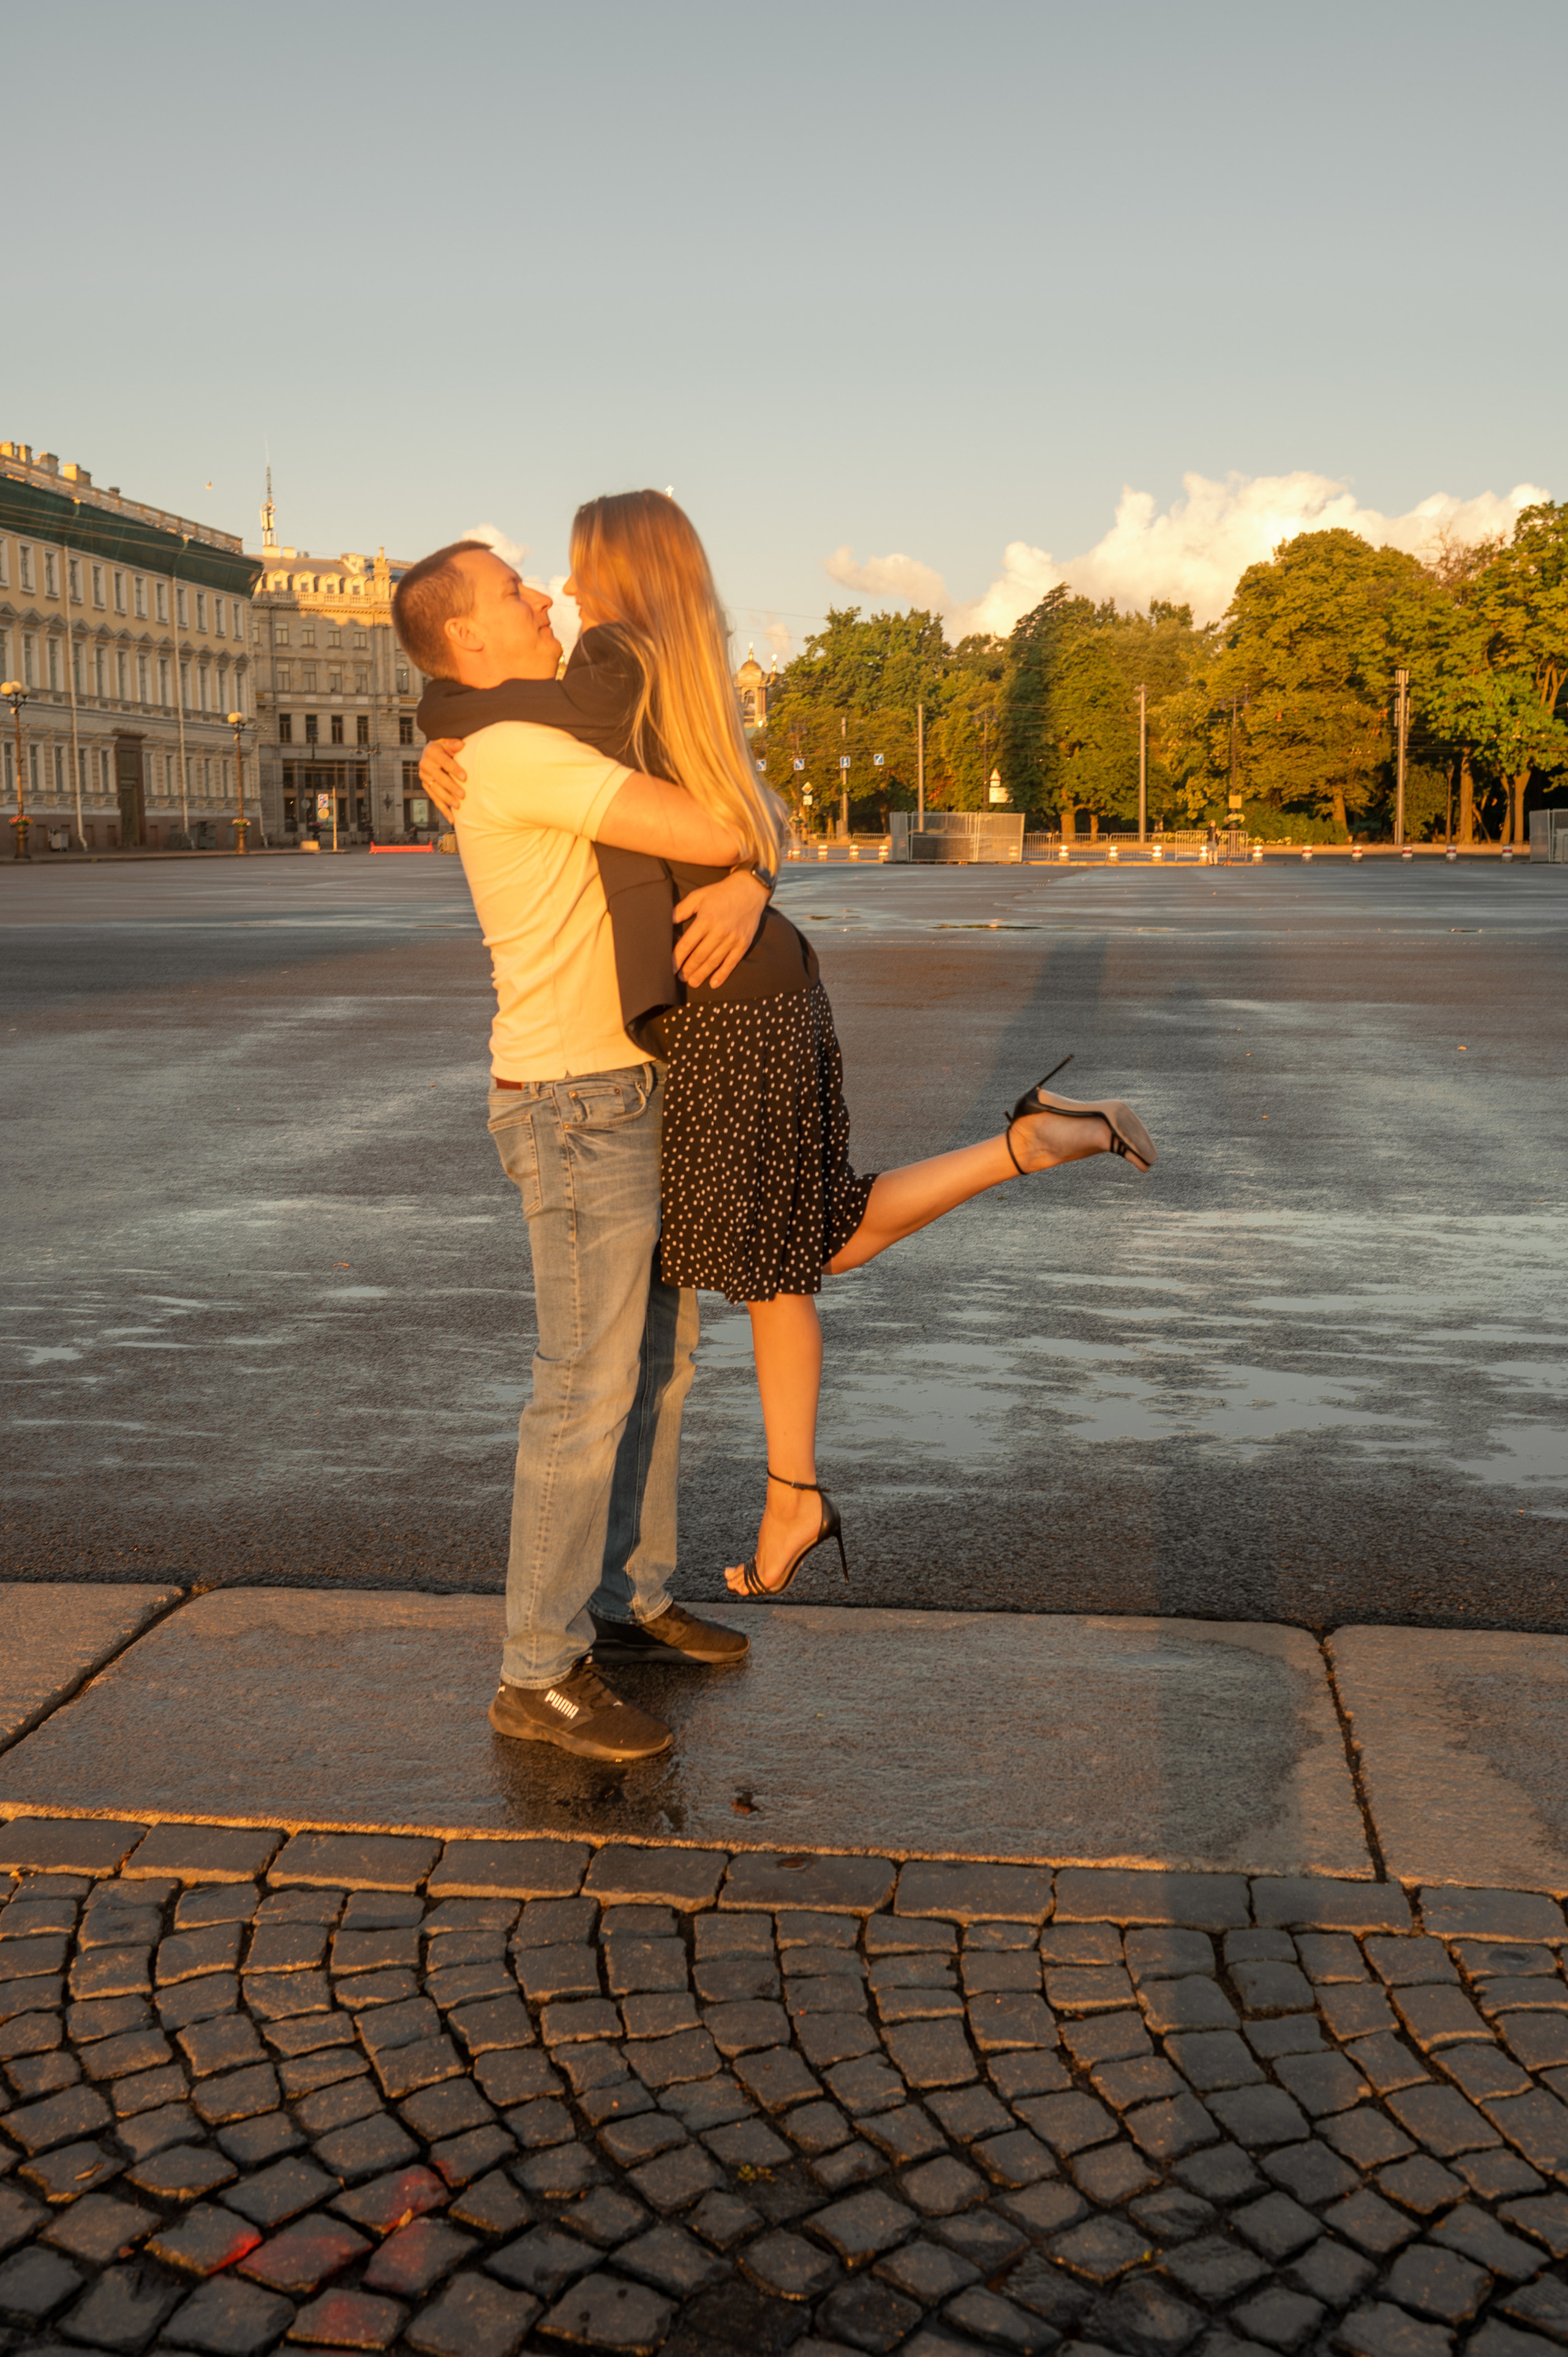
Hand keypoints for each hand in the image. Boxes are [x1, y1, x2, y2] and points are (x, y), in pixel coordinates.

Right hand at [419, 738, 467, 819]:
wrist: (432, 750)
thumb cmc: (444, 745)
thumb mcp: (447, 741)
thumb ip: (453, 743)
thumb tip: (461, 744)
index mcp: (432, 752)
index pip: (444, 761)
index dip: (454, 769)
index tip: (465, 777)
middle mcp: (425, 764)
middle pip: (439, 778)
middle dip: (451, 787)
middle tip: (463, 795)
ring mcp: (424, 776)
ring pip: (435, 790)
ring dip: (447, 799)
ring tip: (458, 806)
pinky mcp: (426, 786)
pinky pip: (434, 799)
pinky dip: (443, 809)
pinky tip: (451, 818)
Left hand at [673, 870, 768, 990]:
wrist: (749, 890)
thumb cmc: (721, 893)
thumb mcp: (698, 896)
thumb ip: (682, 909)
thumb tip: (668, 922)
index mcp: (705, 920)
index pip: (687, 944)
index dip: (677, 958)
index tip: (671, 968)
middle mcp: (719, 931)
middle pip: (699, 956)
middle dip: (688, 970)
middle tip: (680, 978)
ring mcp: (732, 939)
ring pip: (713, 962)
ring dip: (701, 975)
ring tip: (693, 982)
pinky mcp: (743, 944)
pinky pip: (731, 962)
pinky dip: (722, 974)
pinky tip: (713, 983)